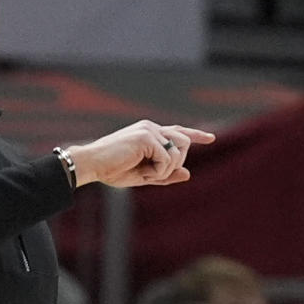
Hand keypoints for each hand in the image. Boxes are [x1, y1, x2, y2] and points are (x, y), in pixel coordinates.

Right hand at [68, 121, 214, 189]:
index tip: (212, 138)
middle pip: (184, 142)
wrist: (92, 165)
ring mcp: (150, 130)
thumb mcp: (143, 176)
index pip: (178, 131)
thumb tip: (187, 173)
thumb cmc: (112, 170)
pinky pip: (167, 159)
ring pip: (179, 150)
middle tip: (151, 175)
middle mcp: (152, 127)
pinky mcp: (147, 137)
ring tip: (146, 174)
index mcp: (150, 133)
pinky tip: (142, 173)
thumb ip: (165, 175)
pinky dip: (158, 172)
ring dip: (166, 168)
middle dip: (174, 164)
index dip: (196, 134)